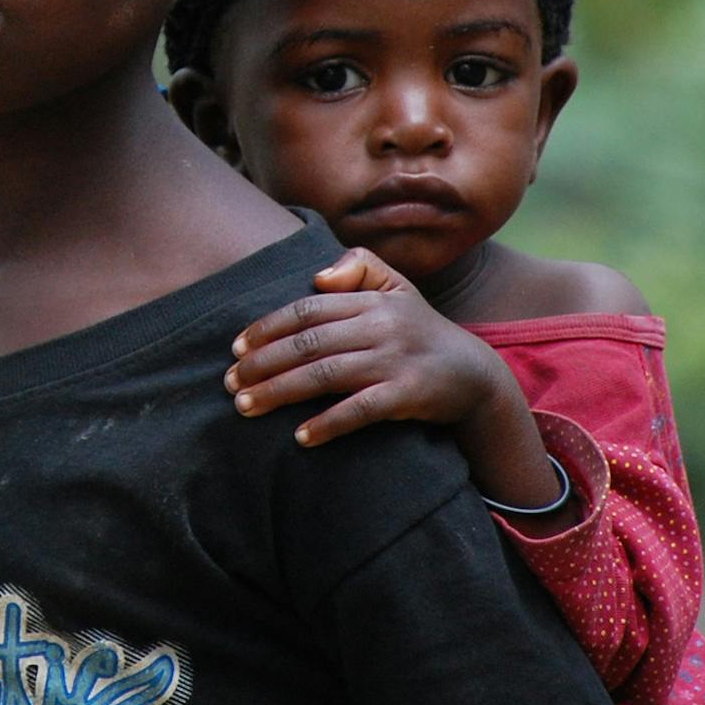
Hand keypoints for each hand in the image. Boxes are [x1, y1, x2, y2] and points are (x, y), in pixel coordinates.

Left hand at [224, 246, 504, 443]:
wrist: (475, 375)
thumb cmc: (421, 332)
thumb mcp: (397, 289)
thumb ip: (359, 267)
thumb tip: (317, 276)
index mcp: (372, 301)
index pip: (308, 310)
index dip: (267, 327)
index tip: (235, 348)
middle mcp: (381, 326)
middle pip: (308, 343)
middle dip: (262, 363)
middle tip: (229, 382)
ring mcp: (395, 360)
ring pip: (325, 374)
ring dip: (280, 392)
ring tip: (245, 406)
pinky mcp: (408, 394)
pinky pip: (361, 409)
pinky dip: (329, 423)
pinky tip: (301, 437)